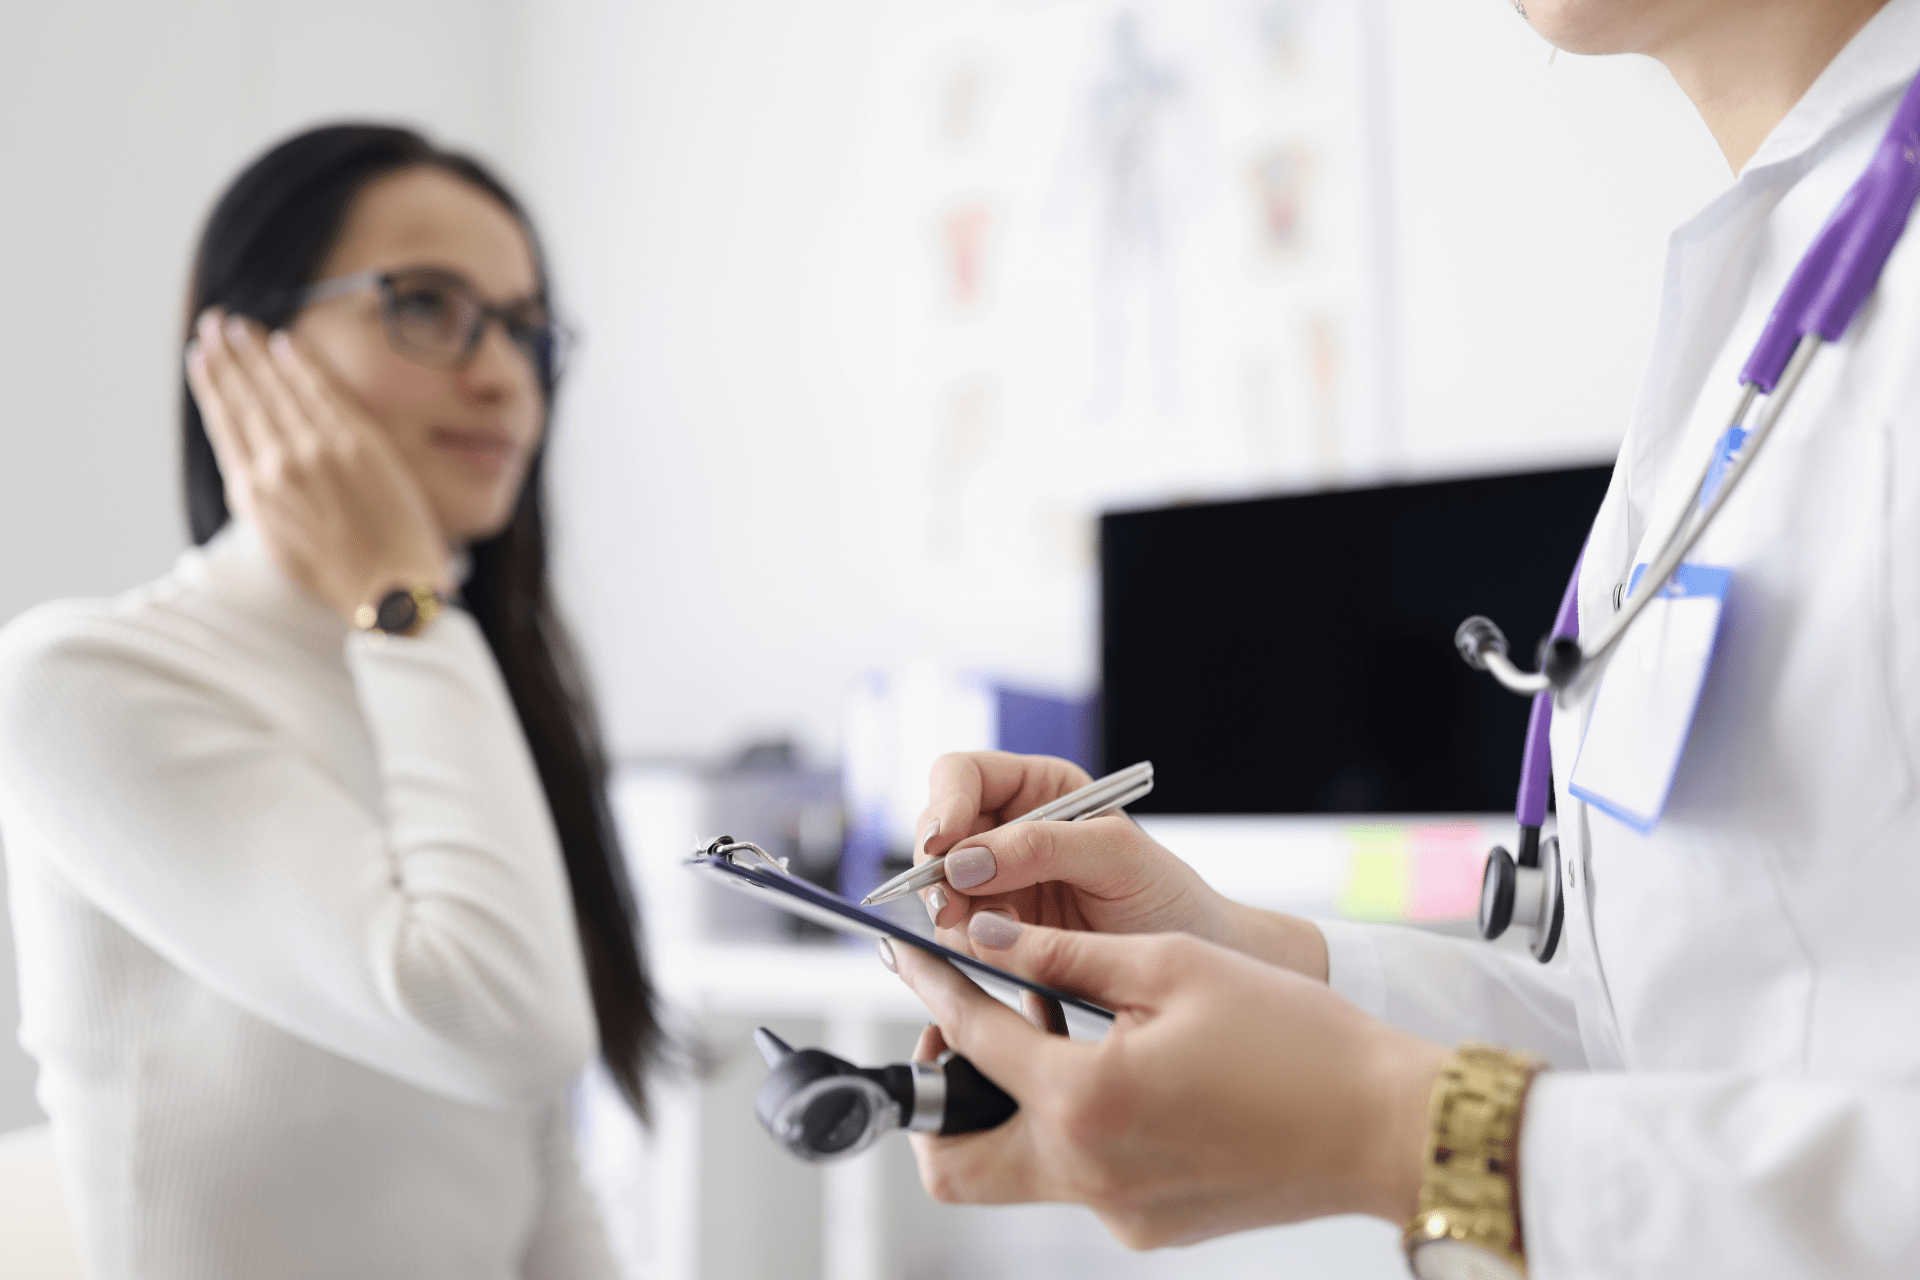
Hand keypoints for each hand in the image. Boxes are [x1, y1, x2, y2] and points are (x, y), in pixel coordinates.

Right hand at [185, 310, 451, 620]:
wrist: (389, 588)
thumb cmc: (339, 574)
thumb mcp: (278, 541)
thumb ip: (261, 497)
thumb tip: (251, 468)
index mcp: (253, 490)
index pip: (226, 421)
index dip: (212, 384)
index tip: (201, 356)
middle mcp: (279, 463)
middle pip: (247, 395)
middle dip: (229, 355)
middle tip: (216, 323)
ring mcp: (319, 448)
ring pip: (279, 387)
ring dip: (257, 351)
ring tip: (241, 325)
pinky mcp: (359, 441)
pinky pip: (322, 391)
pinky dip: (302, 365)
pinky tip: (287, 344)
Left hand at [893, 914, 1445, 1246]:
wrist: (1386, 1127)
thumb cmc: (1296, 1039)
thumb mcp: (1173, 967)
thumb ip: (1063, 956)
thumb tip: (984, 938)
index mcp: (1085, 1098)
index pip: (970, 1039)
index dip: (930, 985)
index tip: (906, 953)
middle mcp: (1087, 1172)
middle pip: (951, 1159)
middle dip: (937, 1093)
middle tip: (968, 1027)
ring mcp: (1117, 1212)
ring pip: (1011, 1173)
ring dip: (1008, 1109)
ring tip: (1055, 1035)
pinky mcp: (1149, 1227)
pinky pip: (1079, 1181)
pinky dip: (1074, 1129)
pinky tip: (1123, 1075)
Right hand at [915, 752, 1327, 978]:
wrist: (1193, 964)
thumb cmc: (1169, 897)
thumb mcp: (1116, 857)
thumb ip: (1041, 848)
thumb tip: (965, 860)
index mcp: (1040, 790)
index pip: (963, 776)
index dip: (944, 805)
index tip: (941, 844)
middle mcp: (1011, 832)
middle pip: (938, 833)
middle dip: (938, 869)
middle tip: (952, 905)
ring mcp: (1000, 885)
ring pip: (939, 890)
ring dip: (952, 914)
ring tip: (987, 937)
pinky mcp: (1000, 935)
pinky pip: (958, 935)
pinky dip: (966, 947)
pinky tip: (994, 958)